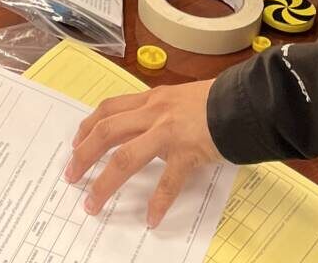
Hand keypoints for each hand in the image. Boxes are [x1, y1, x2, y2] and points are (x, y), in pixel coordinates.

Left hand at [65, 81, 221, 222]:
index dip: (88, 127)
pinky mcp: (187, 151)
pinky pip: (168, 181)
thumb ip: (161, 112)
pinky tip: (150, 218)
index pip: (109, 109)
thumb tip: (147, 132)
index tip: (75, 143)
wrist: (246, 100)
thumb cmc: (217, 101)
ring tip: (93, 203)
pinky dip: (157, 202)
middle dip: (83, 155)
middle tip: (71, 176)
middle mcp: (154, 111)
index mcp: (151, 98)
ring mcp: (168, 131)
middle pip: (106, 131)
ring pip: (125, 156)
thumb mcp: (180, 99)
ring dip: (105, 183)